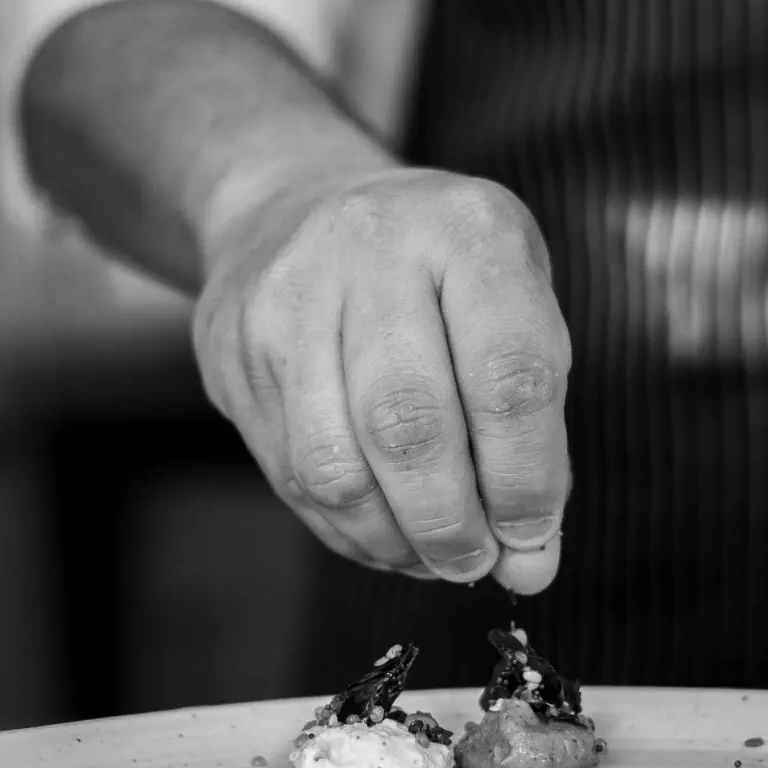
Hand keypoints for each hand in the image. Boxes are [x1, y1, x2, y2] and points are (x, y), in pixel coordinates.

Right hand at [193, 168, 571, 593]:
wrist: (300, 205)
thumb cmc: (437, 269)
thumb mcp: (510, 303)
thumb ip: (531, 425)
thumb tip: (528, 562)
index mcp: (467, 229)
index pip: (509, 375)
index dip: (525, 480)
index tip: (533, 537)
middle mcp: (371, 246)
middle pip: (408, 425)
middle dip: (450, 525)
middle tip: (475, 562)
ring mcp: (288, 294)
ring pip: (335, 465)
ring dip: (392, 540)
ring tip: (427, 554)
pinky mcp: (234, 346)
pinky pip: (291, 472)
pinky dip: (346, 527)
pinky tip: (379, 529)